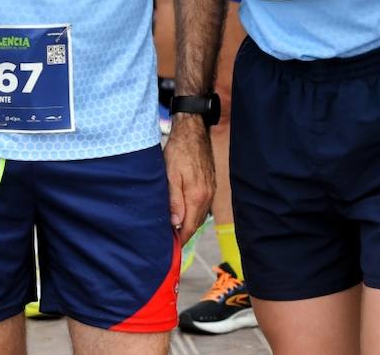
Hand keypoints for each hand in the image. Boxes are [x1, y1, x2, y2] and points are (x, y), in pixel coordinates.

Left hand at [163, 116, 212, 245]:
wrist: (193, 132)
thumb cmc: (178, 151)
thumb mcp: (170, 174)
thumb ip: (173, 199)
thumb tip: (175, 222)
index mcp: (197, 196)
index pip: (189, 226)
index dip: (180, 238)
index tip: (170, 248)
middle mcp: (207, 196)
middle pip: (195, 224)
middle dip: (183, 234)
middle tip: (169, 243)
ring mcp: (210, 191)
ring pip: (199, 215)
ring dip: (188, 224)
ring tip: (173, 231)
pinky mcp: (210, 185)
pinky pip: (201, 206)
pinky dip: (192, 213)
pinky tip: (182, 214)